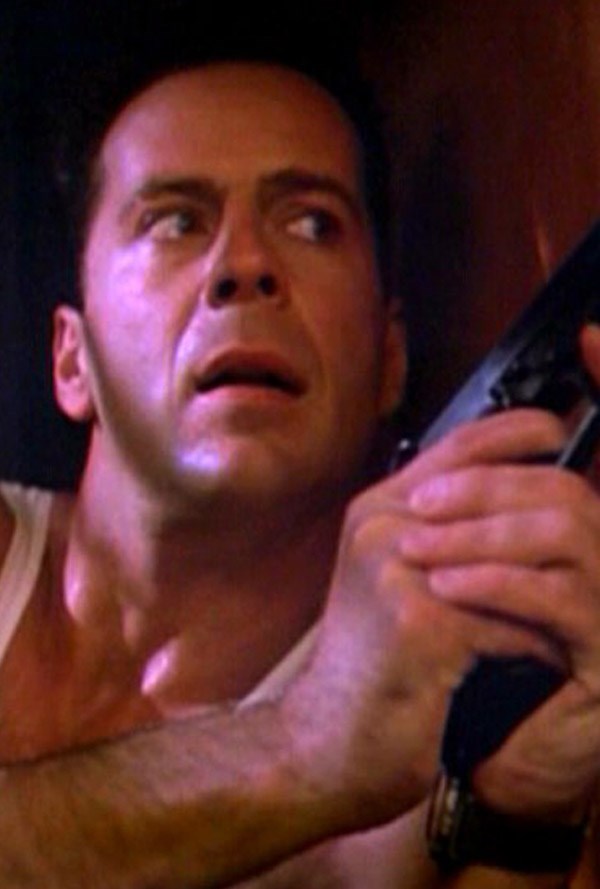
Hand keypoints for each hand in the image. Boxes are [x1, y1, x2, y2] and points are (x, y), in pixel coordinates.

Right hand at [282, 409, 562, 834]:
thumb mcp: (389, 576)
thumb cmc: (370, 659)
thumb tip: (506, 505)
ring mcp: (397, 571)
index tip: (555, 431)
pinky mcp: (420, 622)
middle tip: (595, 521)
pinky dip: (537, 641)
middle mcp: (382, 527)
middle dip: (552, 507)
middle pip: (491, 491)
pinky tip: (549, 656)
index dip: (512, 430)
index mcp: (377, 509)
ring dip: (553, 585)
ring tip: (584, 600)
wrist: (330, 734)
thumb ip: (436, 532)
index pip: (454, 447)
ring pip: (510, 559)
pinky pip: (509, 620)